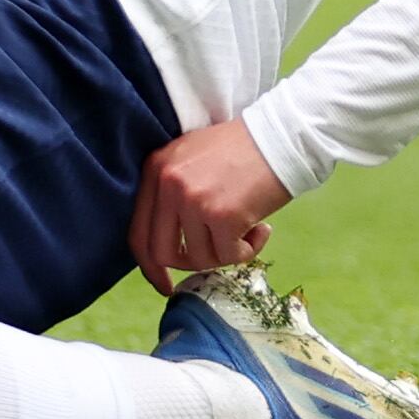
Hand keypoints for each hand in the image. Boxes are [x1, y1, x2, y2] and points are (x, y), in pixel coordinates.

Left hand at [128, 118, 292, 296]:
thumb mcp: (191, 157)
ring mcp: (194, 200)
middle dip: (185, 267)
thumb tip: (167, 243)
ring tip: (247, 230)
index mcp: (156, 169)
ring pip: (199, 258)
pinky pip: (229, 256)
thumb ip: (171, 192)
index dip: (148, 264)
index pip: (138, 230)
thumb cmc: (242, 147)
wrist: (281, 136)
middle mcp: (168, 184)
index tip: (162, 282)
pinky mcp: (222, 215)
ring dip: (225, 254)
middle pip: (161, 252)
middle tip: (208, 269)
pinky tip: (262, 229)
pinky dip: (247, 251)